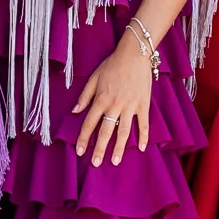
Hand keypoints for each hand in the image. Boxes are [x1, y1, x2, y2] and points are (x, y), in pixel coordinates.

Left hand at [72, 37, 155, 165]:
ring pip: (123, 131)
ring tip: (115, 161)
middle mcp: (114, 105)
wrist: (134, 54)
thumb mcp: (94, 77)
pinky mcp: (143, 104)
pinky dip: (143, 136)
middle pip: (105, 131)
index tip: (80, 152)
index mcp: (100, 99)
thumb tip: (75, 111)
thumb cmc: (112, 65)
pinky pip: (143, 124)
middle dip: (100, 149)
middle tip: (96, 163)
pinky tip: (141, 148)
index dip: (83, 138)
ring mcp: (130, 106)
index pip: (89, 123)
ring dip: (119, 148)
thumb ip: (84, 96)